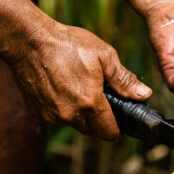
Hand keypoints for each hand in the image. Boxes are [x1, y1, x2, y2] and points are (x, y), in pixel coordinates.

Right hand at [8, 17, 150, 139]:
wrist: (30, 41)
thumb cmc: (68, 44)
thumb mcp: (104, 56)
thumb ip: (124, 80)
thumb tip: (144, 95)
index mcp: (90, 102)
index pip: (108, 132)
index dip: (117, 130)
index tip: (120, 123)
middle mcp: (70, 114)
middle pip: (92, 130)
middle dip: (99, 119)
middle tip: (101, 97)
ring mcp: (51, 115)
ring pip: (74, 123)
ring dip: (80, 113)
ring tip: (80, 87)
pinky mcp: (38, 111)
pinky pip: (57, 117)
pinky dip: (63, 108)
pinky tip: (63, 87)